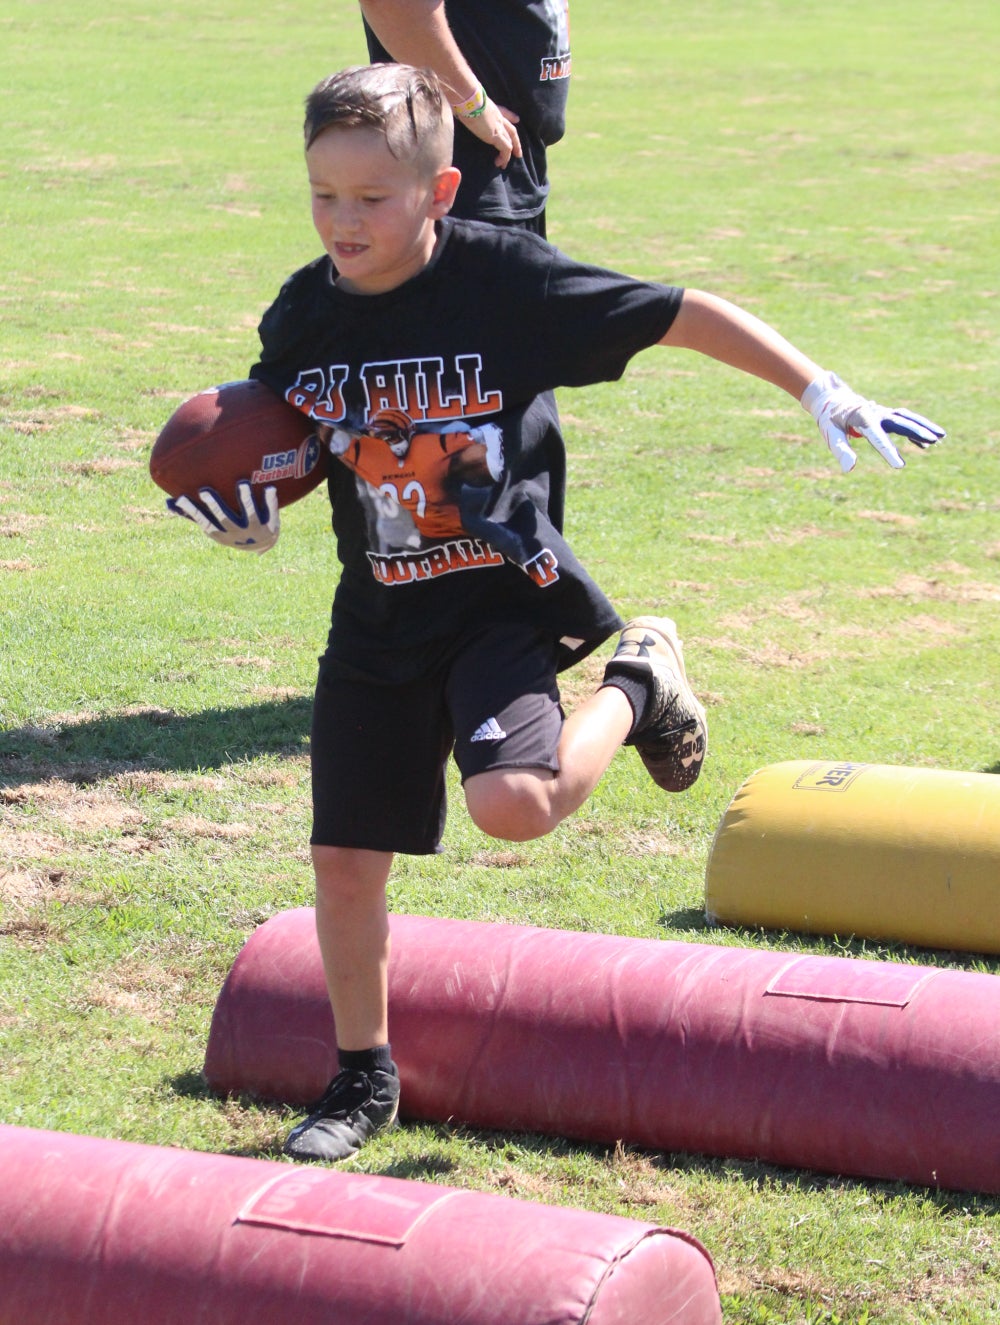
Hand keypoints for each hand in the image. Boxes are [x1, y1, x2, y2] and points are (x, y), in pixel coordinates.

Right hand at [167, 481, 279, 552]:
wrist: (265, 544)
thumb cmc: (233, 531)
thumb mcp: (216, 528)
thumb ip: (195, 516)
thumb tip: (169, 504)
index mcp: (223, 535)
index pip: (206, 523)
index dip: (194, 512)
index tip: (182, 498)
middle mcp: (239, 534)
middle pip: (226, 519)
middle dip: (216, 506)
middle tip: (205, 491)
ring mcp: (256, 531)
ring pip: (250, 515)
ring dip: (246, 500)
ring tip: (242, 483)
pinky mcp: (272, 525)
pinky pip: (272, 512)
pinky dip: (271, 501)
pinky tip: (271, 488)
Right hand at [457, 98, 521, 167]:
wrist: (467, 98)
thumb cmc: (464, 99)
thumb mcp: (467, 104)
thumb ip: (466, 108)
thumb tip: (457, 109)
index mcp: (491, 108)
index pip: (504, 112)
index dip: (511, 116)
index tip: (516, 119)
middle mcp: (497, 116)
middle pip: (511, 130)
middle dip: (516, 141)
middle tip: (518, 152)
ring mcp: (498, 126)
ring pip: (510, 141)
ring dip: (509, 153)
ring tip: (504, 164)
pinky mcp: (496, 135)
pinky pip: (505, 149)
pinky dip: (504, 157)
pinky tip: (499, 163)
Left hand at [801, 370, 944, 472]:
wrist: (832, 399)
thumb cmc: (830, 420)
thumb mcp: (831, 434)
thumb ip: (841, 451)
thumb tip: (850, 469)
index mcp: (862, 418)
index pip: (878, 437)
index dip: (889, 451)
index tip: (900, 466)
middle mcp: (876, 412)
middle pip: (900, 421)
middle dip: (918, 430)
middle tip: (935, 440)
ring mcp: (883, 412)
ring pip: (907, 418)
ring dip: (924, 426)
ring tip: (941, 437)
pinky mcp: (886, 414)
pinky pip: (904, 420)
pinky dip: (915, 429)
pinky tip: (925, 444)